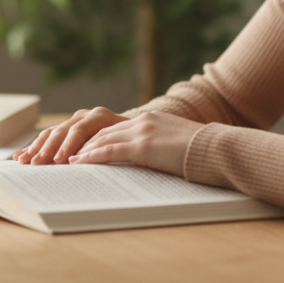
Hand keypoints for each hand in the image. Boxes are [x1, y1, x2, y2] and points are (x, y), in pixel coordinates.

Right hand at [14, 106, 127, 164]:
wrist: (135, 135)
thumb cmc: (133, 144)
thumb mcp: (129, 146)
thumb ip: (114, 150)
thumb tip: (98, 162)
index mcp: (101, 117)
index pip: (81, 129)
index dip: (70, 145)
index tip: (61, 160)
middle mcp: (85, 116)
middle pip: (63, 131)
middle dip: (49, 149)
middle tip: (37, 164)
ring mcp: (74, 122)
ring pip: (52, 133)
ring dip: (37, 148)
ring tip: (24, 161)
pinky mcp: (66, 131)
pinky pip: (47, 137)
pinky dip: (34, 147)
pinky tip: (20, 156)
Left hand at [68, 111, 202, 176]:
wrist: (218, 148)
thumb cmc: (204, 152)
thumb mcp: (178, 144)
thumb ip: (161, 146)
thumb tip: (153, 160)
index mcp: (152, 119)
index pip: (115, 128)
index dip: (95, 139)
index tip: (81, 148)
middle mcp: (144, 120)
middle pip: (103, 131)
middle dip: (82, 144)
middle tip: (65, 155)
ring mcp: (143, 131)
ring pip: (102, 139)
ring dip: (81, 151)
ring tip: (66, 161)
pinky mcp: (143, 145)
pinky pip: (109, 151)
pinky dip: (90, 157)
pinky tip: (78, 163)